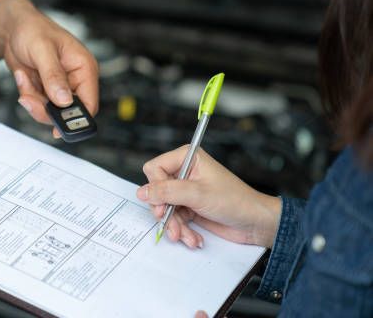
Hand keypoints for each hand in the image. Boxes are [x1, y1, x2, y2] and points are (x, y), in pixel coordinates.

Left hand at [0, 0, 98, 136]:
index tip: (60, 128)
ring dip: (33, 100)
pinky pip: (37, 105)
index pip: (89, 102)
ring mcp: (59, 87)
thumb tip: (64, 100)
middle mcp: (74, 80)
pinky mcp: (45, 91)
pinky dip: (27, 95)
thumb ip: (54, 75)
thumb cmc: (33, 29)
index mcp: (84, 68)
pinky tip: (23, 76)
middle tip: (30, 99)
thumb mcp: (43, 49)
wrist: (12, 29)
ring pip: (50, 111)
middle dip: (46, 108)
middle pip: (68, 112)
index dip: (77, 119)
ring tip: (24, 79)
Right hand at [136, 146, 280, 248]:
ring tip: (185, 236)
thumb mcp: (198, 194)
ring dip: (174, 225)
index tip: (162, 204)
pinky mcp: (189, 207)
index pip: (154, 168)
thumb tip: (142, 192)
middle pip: (156, 190)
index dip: (155, 187)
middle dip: (164, 211)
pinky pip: (174, 219)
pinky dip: (182, 230)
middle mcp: (184, 172)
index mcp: (187, 158)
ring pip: (164, 208)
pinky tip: (193, 238)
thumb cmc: (234, 200)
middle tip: (168, 222)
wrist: (254, 223)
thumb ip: (167, 191)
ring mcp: (186, 191)